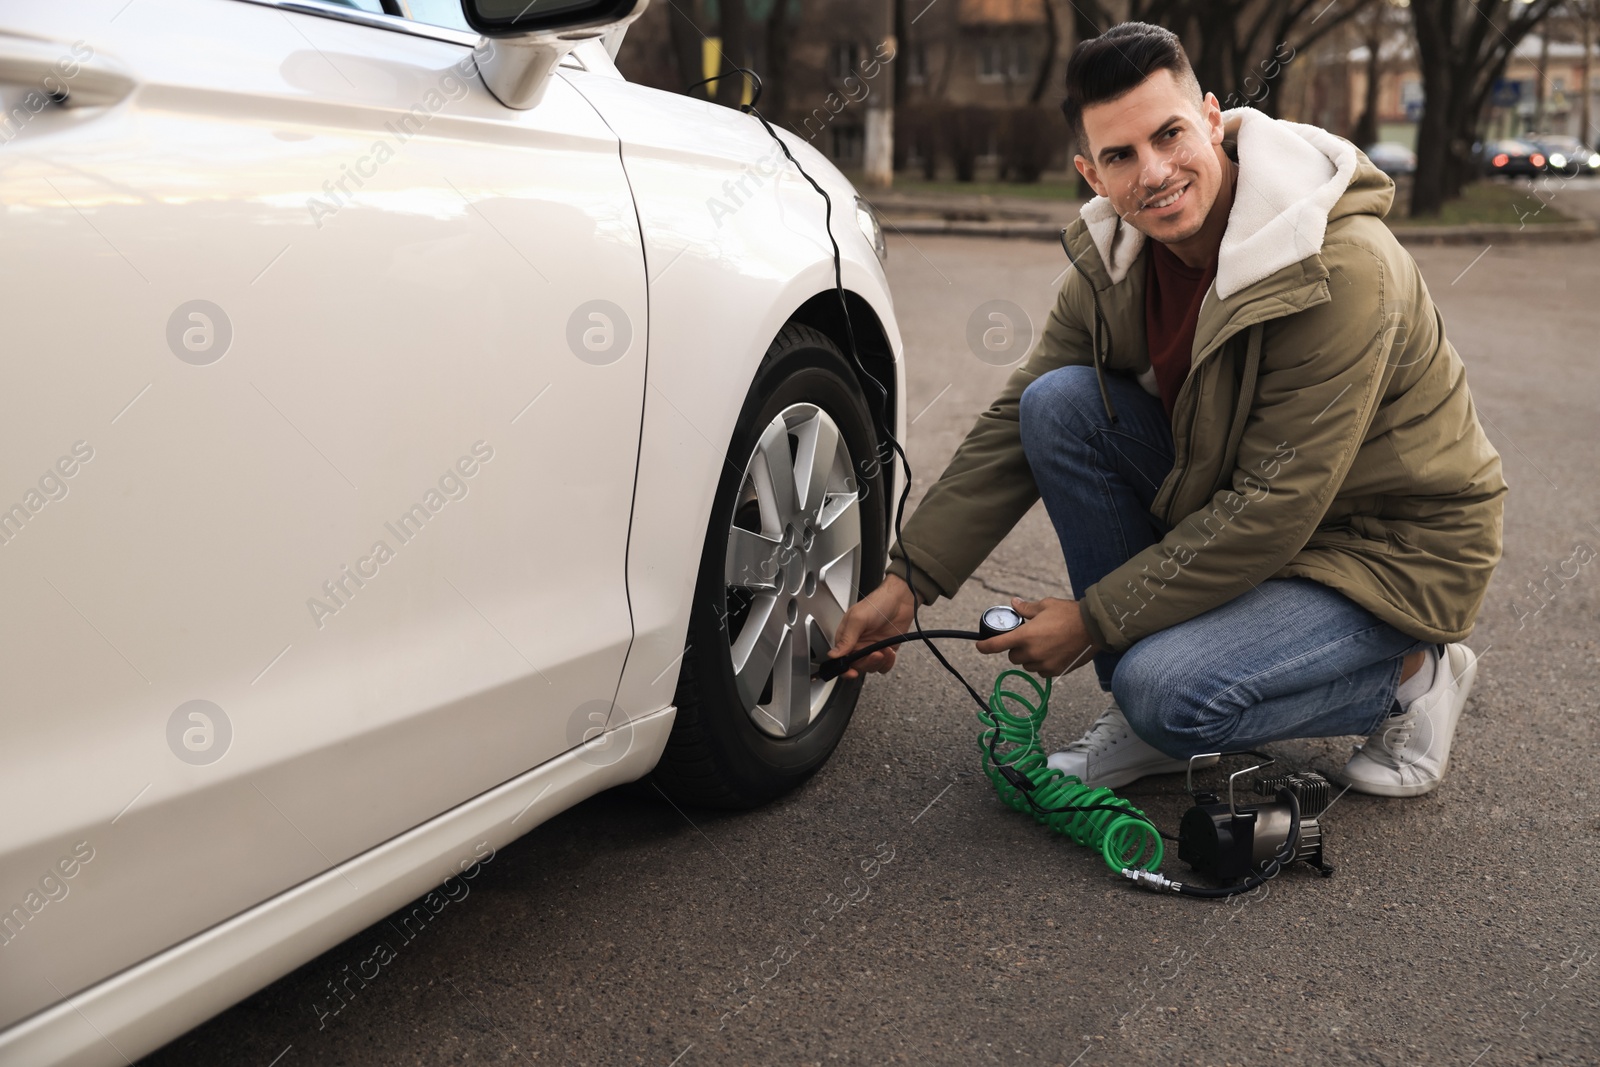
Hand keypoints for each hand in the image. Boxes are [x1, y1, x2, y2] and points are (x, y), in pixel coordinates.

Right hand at [825, 574, 918, 679]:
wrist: (901, 599)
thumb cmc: (878, 603)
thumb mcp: (858, 619)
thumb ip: (846, 638)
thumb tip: (833, 654)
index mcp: (846, 637)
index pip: (841, 659)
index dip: (844, 668)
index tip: (852, 672)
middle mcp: (858, 644)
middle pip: (857, 666)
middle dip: (867, 663)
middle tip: (876, 654)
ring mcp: (872, 648)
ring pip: (871, 667)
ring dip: (879, 662)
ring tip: (885, 650)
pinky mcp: (886, 650)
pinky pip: (884, 666)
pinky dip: (888, 663)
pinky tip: (891, 651)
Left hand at [975, 596, 1101, 676]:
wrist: (1093, 628)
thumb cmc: (1069, 614)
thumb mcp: (1045, 606)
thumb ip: (1026, 609)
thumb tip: (1014, 603)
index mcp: (1025, 636)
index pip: (997, 645)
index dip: (985, 647)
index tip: (979, 646)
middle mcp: (1032, 653)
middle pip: (1013, 657)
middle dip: (1016, 648)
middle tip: (1026, 638)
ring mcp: (1044, 664)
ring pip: (1027, 665)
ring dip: (1029, 657)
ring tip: (1042, 645)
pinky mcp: (1055, 671)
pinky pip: (1041, 671)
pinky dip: (1042, 664)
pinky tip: (1051, 653)